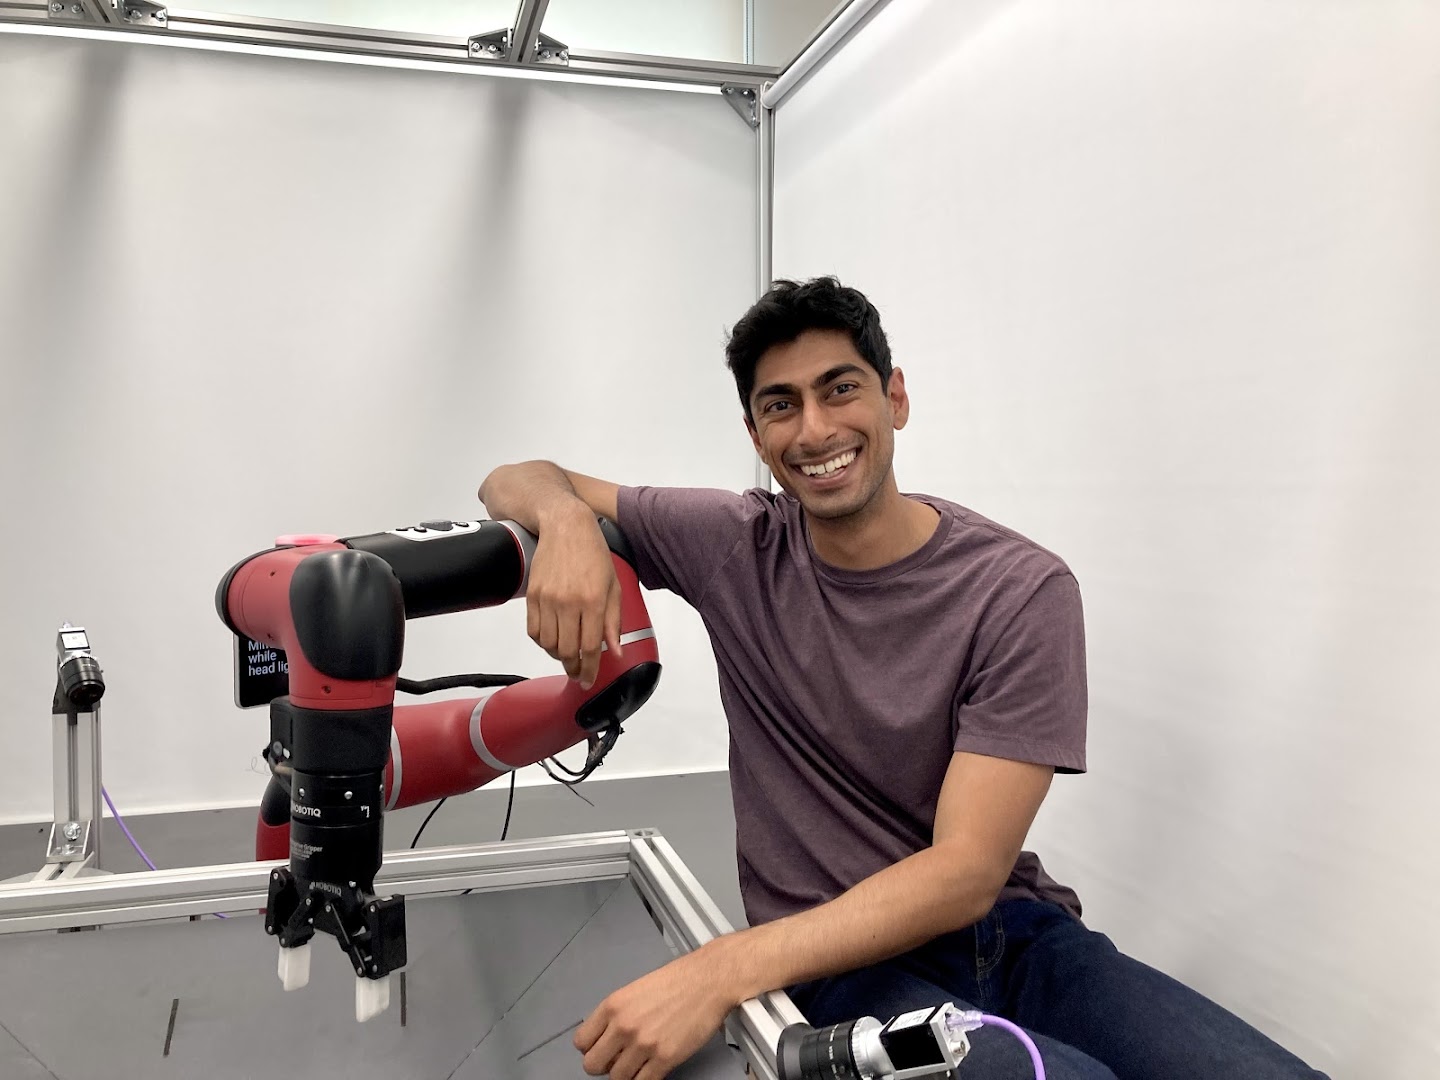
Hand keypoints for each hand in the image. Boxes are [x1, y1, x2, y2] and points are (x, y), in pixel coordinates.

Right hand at [527, 506, 622, 688]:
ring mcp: (548, 599)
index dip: (589, 669)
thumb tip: (614, 649)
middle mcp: (570, 602)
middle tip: (578, 672)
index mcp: (594, 601)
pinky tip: (552, 639)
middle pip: (567, 651)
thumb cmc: (593, 552)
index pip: (590, 648)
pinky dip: (542, 641)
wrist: (565, 526)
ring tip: (567, 654)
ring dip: (558, 655)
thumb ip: (613, 620)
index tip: (588, 680)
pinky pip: (534, 630)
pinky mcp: (533, 595)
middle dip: (573, 667)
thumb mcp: (614, 585)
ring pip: (549, 644)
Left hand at [574, 949, 737, 1079]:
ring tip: (639, 1062)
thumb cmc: (679, 980)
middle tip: (617, 1060)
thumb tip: (607, 1036)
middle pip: (593, 1065)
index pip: (582, 1042)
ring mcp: (643, 1044)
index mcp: (613, 1005)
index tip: (601, 1049)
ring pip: (617, 1078)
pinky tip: (652, 1068)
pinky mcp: (664, 1058)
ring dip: (627, 1073)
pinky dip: (645, 1079)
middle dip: (604, 1065)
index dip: (591, 1048)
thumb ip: (618, 1013)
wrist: (709, 980)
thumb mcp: (636, 989)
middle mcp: (624, 1026)